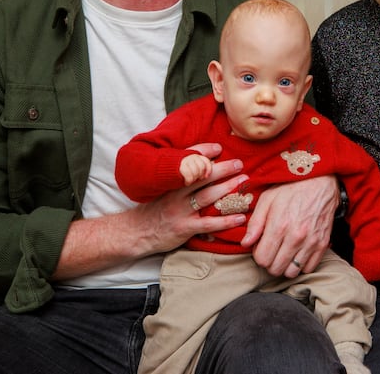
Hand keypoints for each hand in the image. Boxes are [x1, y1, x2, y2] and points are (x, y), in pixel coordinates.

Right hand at [53, 145, 248, 280]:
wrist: (136, 233)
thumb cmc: (154, 209)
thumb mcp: (162, 189)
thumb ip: (179, 178)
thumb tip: (203, 164)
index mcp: (170, 181)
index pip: (187, 162)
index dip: (203, 152)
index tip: (219, 147)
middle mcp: (175, 193)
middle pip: (202, 177)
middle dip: (223, 168)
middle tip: (239, 163)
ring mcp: (180, 210)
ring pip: (207, 197)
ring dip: (228, 188)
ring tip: (244, 181)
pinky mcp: (185, 228)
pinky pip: (209, 223)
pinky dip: (226, 220)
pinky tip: (240, 217)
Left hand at [241, 175, 338, 277]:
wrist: (320, 180)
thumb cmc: (291, 187)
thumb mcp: (267, 199)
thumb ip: (255, 223)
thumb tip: (245, 243)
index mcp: (279, 226)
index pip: (262, 259)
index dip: (258, 255)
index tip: (261, 246)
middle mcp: (295, 237)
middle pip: (275, 269)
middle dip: (270, 262)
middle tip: (271, 250)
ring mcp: (310, 242)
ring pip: (292, 272)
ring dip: (285, 266)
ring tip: (284, 252)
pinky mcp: (322, 243)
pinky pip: (309, 268)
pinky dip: (301, 264)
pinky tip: (297, 252)